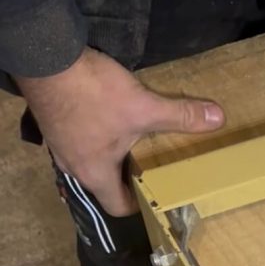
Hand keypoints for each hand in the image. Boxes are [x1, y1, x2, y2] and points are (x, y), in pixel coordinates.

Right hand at [16, 48, 224, 215]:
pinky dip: (96, 138)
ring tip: (135, 145)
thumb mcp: (143, 107)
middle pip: (105, 185)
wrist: (46, 59)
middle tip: (153, 169)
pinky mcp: (54, 124)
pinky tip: (109, 121)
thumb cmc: (93, 93)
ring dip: (112, 157)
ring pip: (91, 162)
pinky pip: (79, 142)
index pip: (117, 206)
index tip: (156, 195)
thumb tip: (218, 119)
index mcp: (95, 174)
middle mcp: (74, 167)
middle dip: (129, 179)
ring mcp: (60, 145)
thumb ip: (180, 116)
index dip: (139, 205)